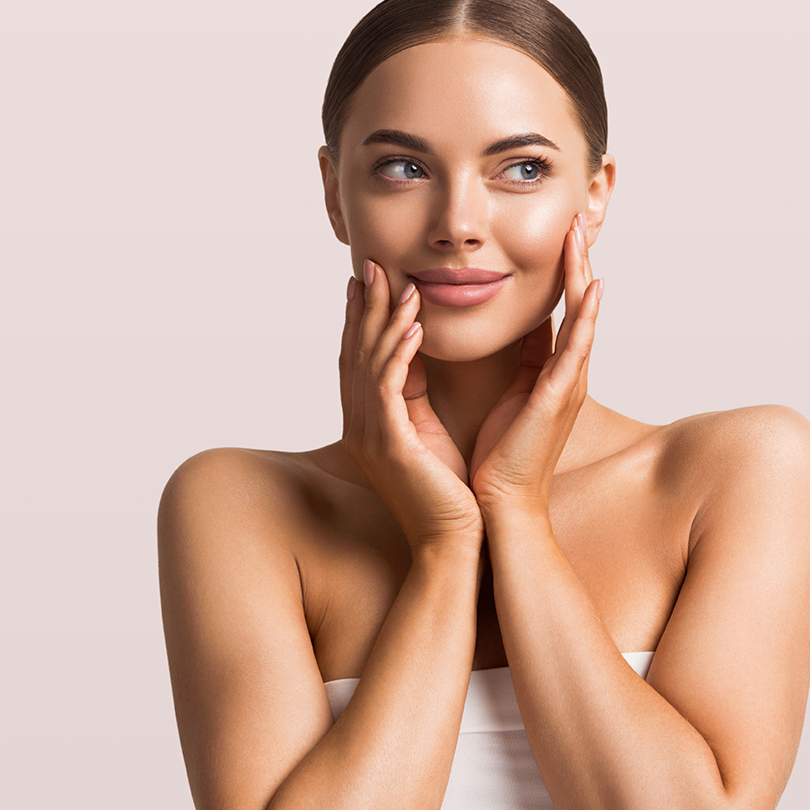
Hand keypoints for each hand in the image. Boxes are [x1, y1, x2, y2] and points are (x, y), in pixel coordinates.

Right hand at [341, 260, 483, 552]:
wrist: (453, 544)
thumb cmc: (448, 494)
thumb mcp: (427, 435)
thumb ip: (416, 399)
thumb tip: (419, 362)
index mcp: (369, 424)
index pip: (359, 360)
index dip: (360, 319)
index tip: (368, 281)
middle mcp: (360, 426)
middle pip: (356, 353)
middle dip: (363, 307)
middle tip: (370, 265)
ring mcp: (369, 436)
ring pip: (370, 363)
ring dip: (383, 319)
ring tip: (397, 283)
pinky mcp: (390, 445)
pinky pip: (389, 388)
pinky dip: (398, 354)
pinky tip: (412, 327)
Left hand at [469, 212, 602, 513]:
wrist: (499, 505)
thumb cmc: (498, 459)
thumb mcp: (506, 397)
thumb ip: (513, 364)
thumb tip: (509, 330)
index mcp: (550, 373)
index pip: (561, 311)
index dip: (563, 272)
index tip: (560, 234)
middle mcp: (566, 374)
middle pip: (578, 305)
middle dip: (577, 260)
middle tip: (576, 218)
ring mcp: (566, 385)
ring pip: (582, 317)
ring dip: (582, 273)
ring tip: (582, 234)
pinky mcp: (557, 398)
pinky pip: (575, 349)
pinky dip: (586, 316)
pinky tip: (593, 287)